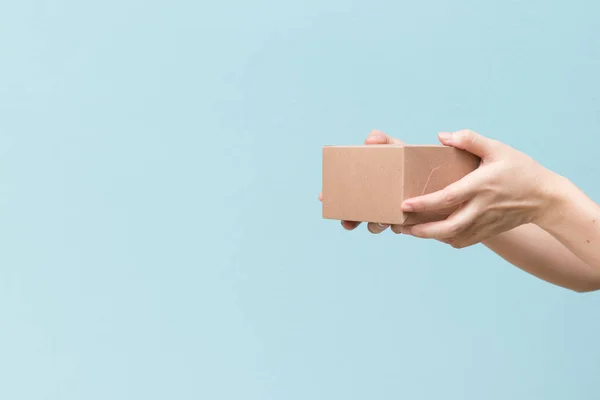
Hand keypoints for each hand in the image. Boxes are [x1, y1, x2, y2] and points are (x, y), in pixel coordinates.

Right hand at [318, 129, 405, 233]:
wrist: (439, 174)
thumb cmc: (413, 159)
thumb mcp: (398, 148)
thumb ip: (384, 140)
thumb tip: (370, 139)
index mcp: (368, 184)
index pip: (345, 192)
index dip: (331, 197)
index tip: (323, 197)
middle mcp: (376, 201)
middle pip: (354, 215)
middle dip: (348, 220)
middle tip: (347, 221)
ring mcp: (390, 213)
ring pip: (375, 225)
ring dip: (374, 225)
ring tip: (380, 221)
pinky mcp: (407, 221)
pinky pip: (397, 229)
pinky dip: (395, 227)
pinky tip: (398, 224)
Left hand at [399, 129, 559, 247]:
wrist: (545, 198)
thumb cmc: (520, 169)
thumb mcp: (497, 149)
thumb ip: (470, 140)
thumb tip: (442, 136)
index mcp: (480, 186)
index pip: (448, 198)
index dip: (424, 203)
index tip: (405, 204)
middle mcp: (481, 208)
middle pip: (448, 227)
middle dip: (423, 230)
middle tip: (403, 227)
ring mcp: (484, 223)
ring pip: (453, 237)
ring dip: (431, 236)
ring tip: (412, 230)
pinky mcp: (488, 232)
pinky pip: (463, 241)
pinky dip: (447, 239)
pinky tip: (436, 233)